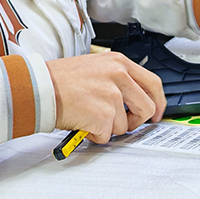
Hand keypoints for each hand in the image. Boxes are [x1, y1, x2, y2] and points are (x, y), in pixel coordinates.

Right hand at [46, 52, 165, 142]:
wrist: (40, 87)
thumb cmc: (61, 79)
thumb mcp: (96, 67)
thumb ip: (117, 78)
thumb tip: (132, 99)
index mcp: (119, 62)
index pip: (153, 83)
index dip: (158, 102)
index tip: (156, 113)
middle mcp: (119, 76)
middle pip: (146, 108)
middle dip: (136, 121)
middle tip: (123, 124)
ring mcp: (112, 96)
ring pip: (124, 126)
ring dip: (107, 128)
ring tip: (89, 116)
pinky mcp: (103, 115)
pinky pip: (106, 136)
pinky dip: (94, 135)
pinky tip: (82, 123)